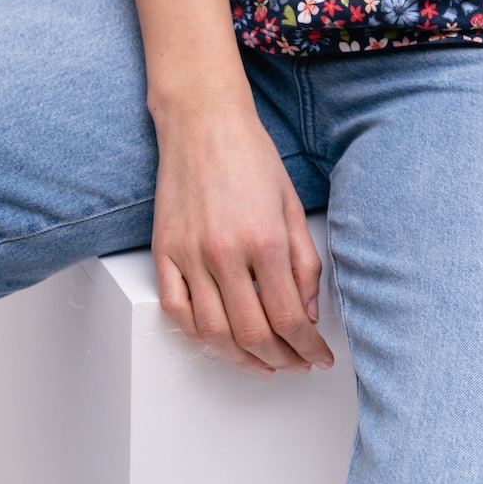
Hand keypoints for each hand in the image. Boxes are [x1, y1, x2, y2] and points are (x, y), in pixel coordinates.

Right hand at [150, 92, 334, 375]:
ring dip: (241, 357)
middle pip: (253, 334)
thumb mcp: (293, 206)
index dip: (308, 347)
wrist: (203, 121)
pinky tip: (219, 338)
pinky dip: (198, 335)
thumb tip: (307, 314)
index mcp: (266, 240)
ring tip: (263, 360)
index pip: (290, 318)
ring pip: (213, 333)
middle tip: (296, 363)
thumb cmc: (251, 156)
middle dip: (281, 359)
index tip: (318, 356)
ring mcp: (190, 254)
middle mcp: (226, 253)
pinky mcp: (164, 251)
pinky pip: (177, 310)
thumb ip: (304, 264)